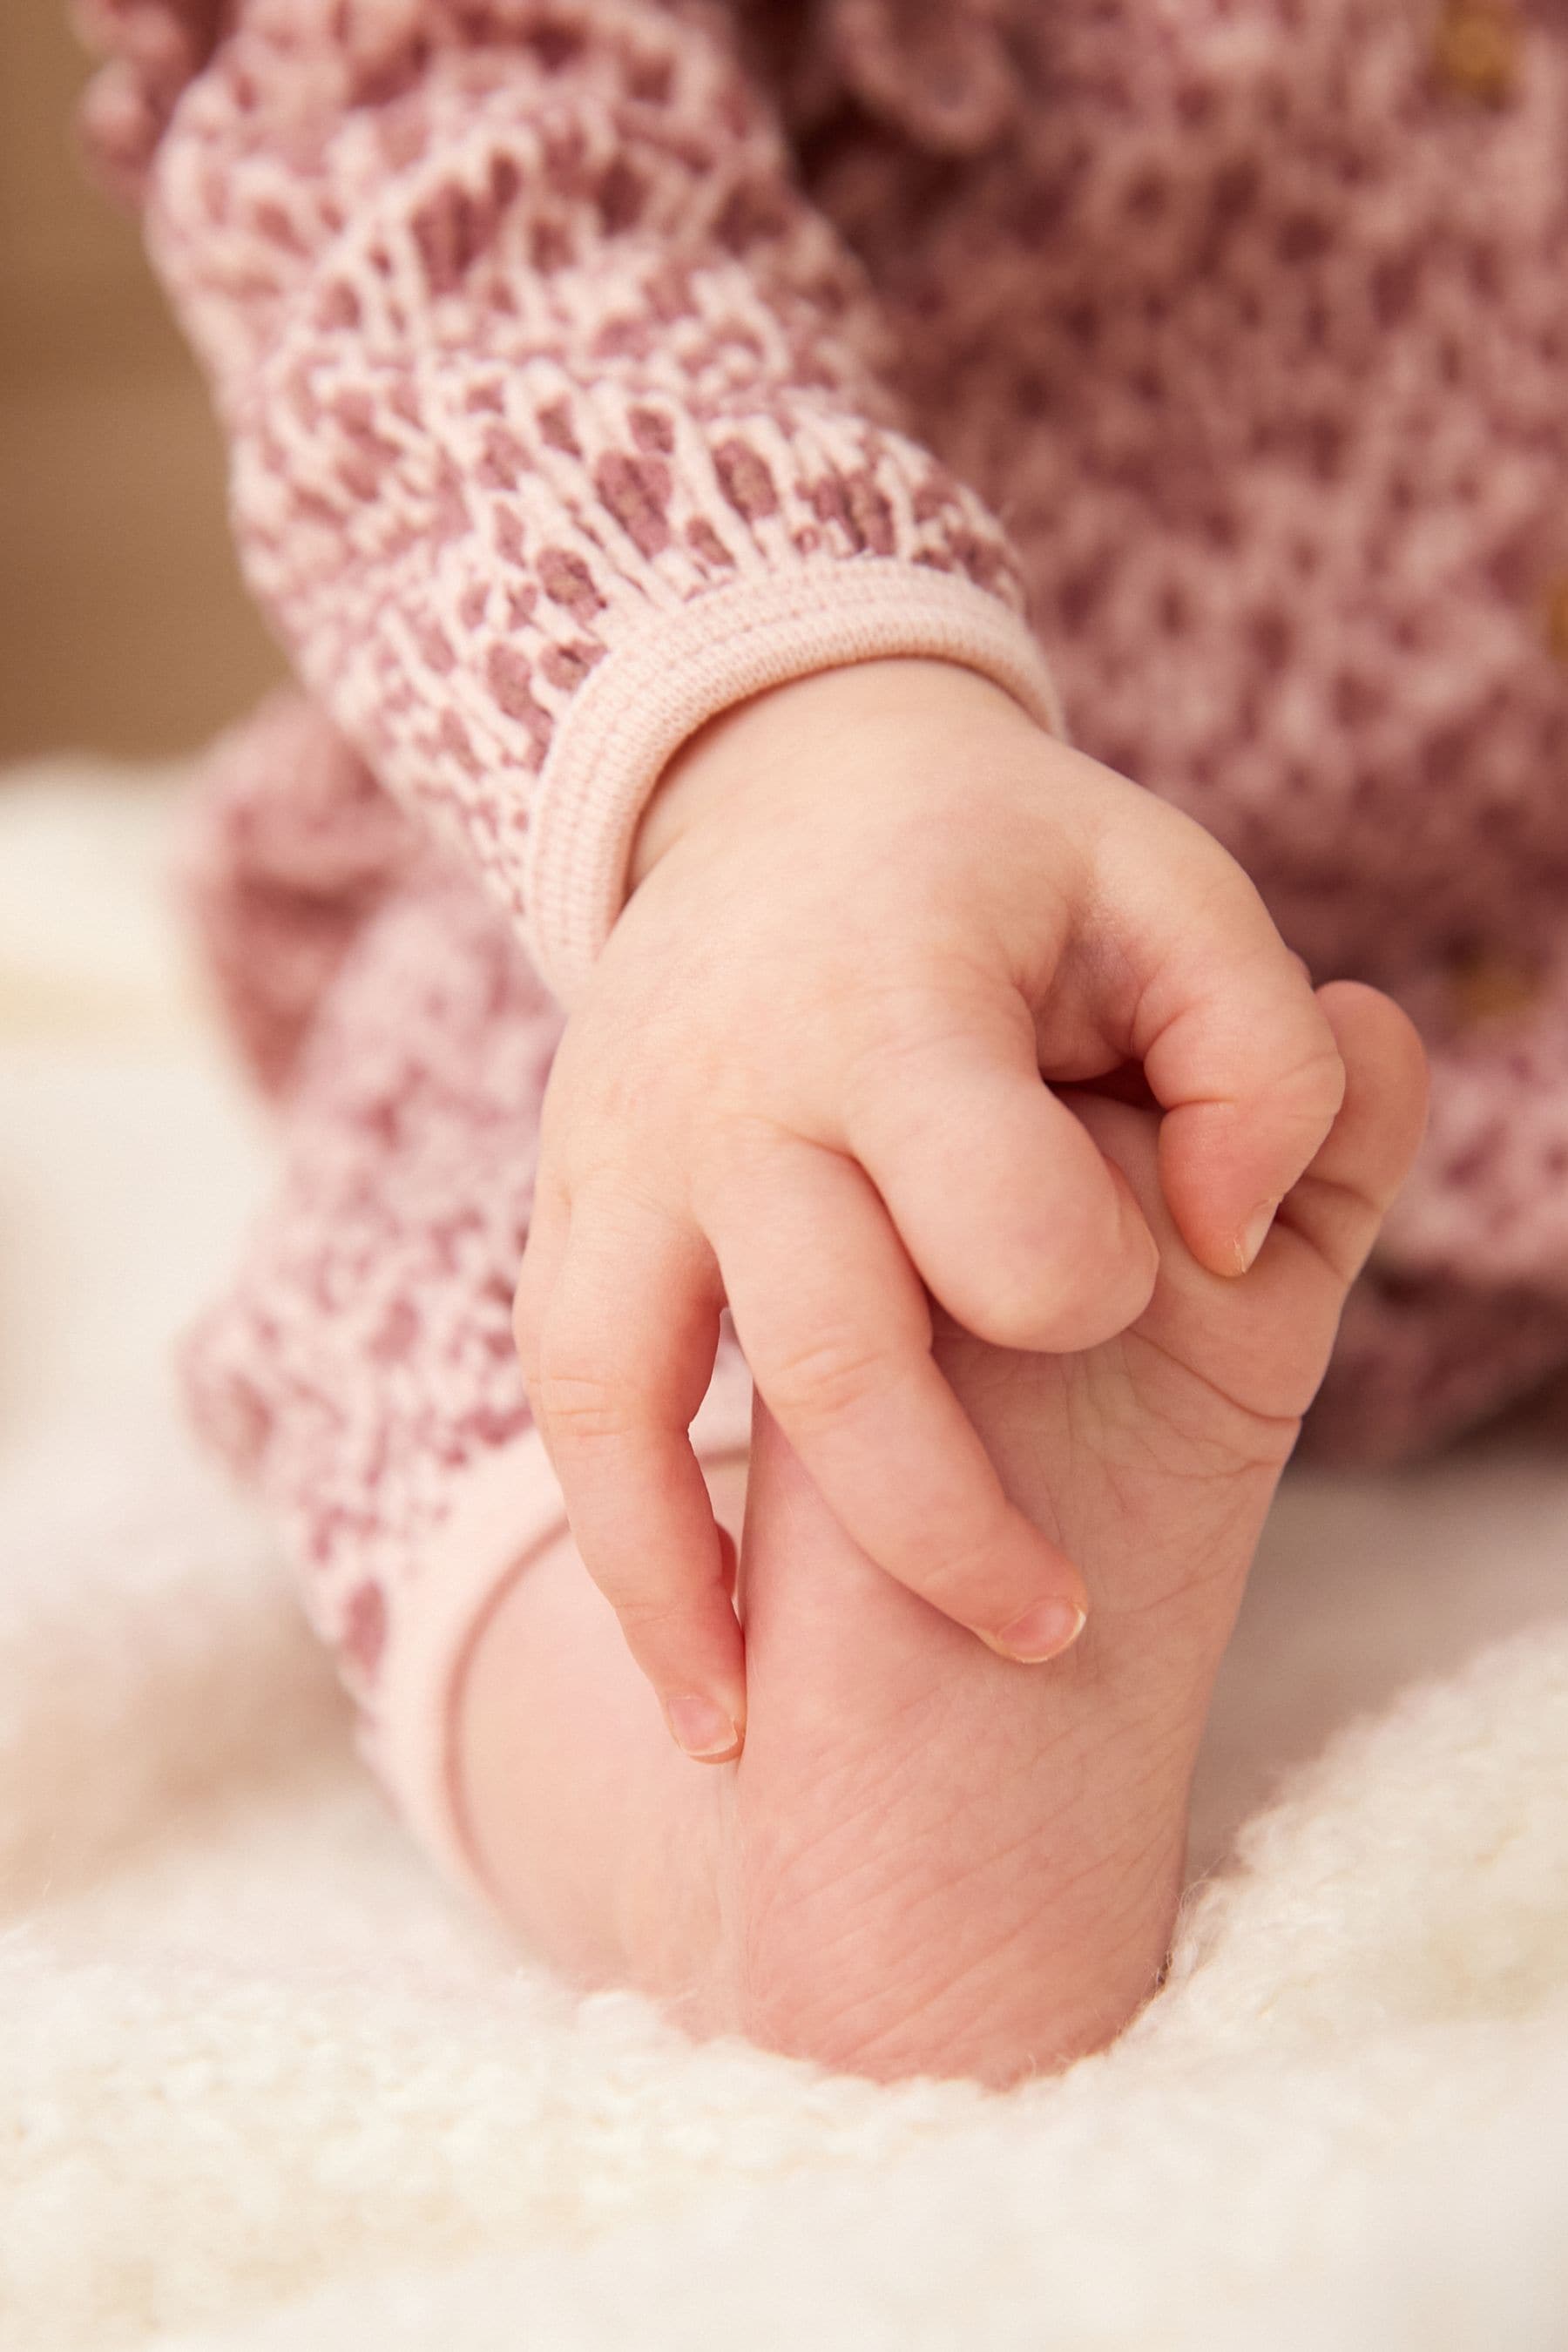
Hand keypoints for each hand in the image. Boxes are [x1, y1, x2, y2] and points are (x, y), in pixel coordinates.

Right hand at [511, 657, 1346, 1759]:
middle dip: (949, 1531)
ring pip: (618, 1403)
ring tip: (757, 1735)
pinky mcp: (566, 1205)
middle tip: (1055, 1627)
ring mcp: (621, 1155)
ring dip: (691, 1591)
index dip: (1105, 1285)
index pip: (1006, 1224)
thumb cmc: (1011, 869)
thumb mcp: (1177, 898)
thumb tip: (1222, 1238)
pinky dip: (613, 1548)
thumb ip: (1265, 1058)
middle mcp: (736, 1094)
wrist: (775, 785)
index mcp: (899, 1010)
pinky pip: (561, 1402)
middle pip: (827, 1358)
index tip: (1153, 1279)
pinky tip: (690, 1673)